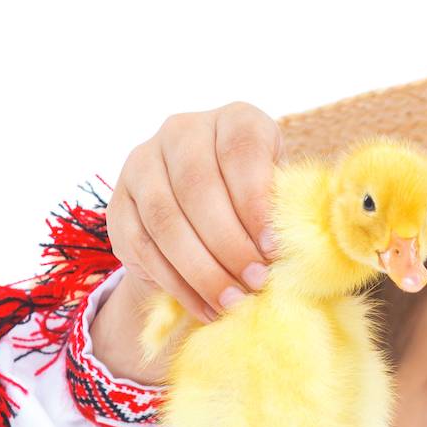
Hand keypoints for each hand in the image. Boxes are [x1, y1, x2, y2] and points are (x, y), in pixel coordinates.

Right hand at [107, 102, 283, 323]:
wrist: (204, 218)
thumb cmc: (260, 209)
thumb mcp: (281, 199)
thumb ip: (289, 214)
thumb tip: (307, 252)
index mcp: (235, 120)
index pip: (240, 150)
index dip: (256, 201)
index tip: (273, 248)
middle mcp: (183, 131)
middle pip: (198, 188)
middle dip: (230, 244)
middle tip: (256, 283)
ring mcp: (144, 164)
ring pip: (166, 220)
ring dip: (202, 269)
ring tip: (232, 302)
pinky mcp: (120, 203)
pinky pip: (144, 247)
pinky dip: (178, 284)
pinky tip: (206, 306)